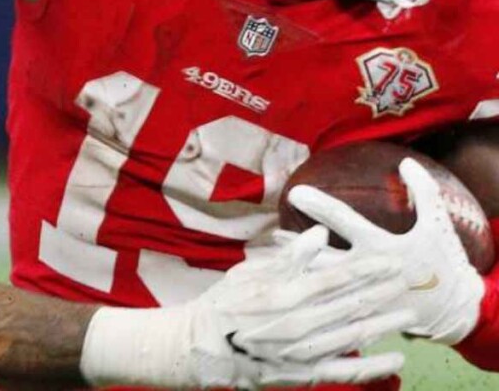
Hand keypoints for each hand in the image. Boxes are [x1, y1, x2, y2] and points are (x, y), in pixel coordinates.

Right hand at [80, 226, 412, 388]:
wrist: (201, 348)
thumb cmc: (223, 304)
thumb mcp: (249, 271)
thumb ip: (288, 256)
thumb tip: (320, 235)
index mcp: (281, 294)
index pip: (333, 278)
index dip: (364, 268)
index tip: (389, 258)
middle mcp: (295, 324)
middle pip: (348, 305)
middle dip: (382, 291)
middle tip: (409, 278)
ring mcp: (300, 352)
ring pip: (351, 335)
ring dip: (382, 323)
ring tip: (408, 311)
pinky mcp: (301, 375)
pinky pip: (343, 372)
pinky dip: (371, 366)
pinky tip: (394, 358)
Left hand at [290, 157, 485, 343]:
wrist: (452, 307)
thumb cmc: (442, 259)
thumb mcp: (438, 223)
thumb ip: (425, 191)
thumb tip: (406, 161)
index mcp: (381, 246)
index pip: (344, 221)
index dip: (319, 206)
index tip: (295, 192)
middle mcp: (366, 270)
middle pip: (321, 255)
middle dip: (296, 244)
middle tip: (273, 232)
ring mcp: (361, 293)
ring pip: (319, 281)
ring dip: (295, 268)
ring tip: (275, 253)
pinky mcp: (359, 311)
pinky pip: (326, 301)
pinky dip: (306, 290)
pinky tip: (287, 280)